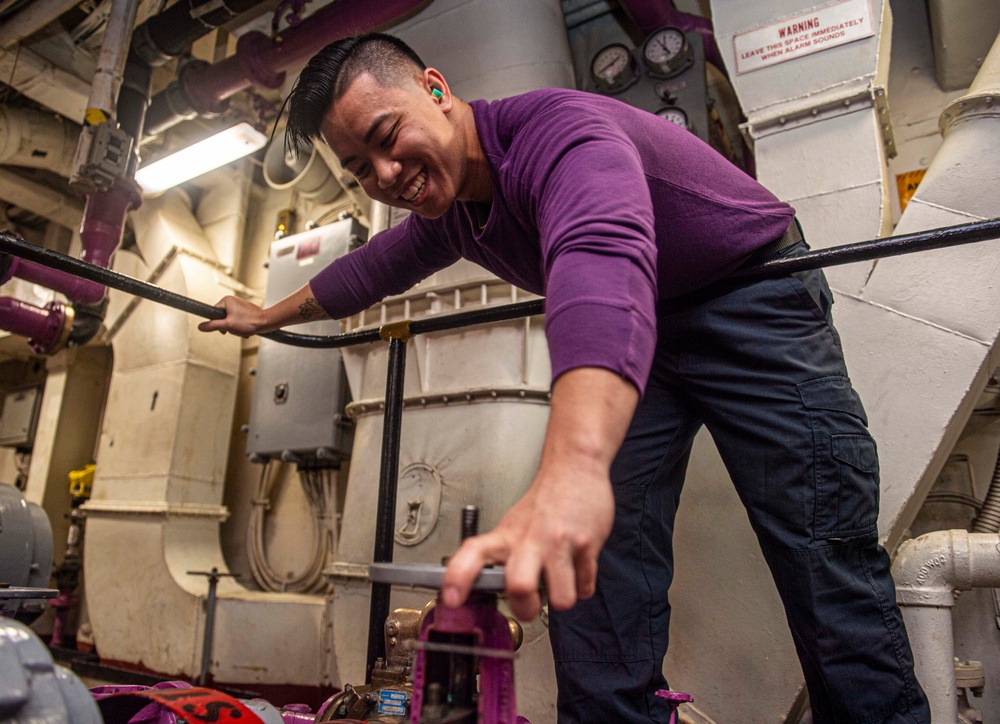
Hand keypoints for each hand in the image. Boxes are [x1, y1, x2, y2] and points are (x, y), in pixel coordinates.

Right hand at [197, 295, 267, 337]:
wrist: (266, 322)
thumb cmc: (250, 322)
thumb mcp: (228, 325)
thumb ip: (213, 326)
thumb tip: (201, 327)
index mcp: (226, 300)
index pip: (214, 313)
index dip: (217, 323)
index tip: (223, 328)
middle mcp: (233, 300)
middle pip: (222, 317)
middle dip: (228, 327)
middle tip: (235, 329)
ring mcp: (239, 305)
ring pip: (230, 320)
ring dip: (234, 328)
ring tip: (242, 330)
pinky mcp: (245, 310)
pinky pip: (237, 319)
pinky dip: (240, 326)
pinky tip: (246, 330)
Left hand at [441, 367, 636, 620]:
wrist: (575, 468)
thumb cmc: (543, 503)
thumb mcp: (513, 525)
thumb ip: (501, 556)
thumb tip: (486, 590)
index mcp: (507, 536)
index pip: (473, 553)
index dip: (458, 578)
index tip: (451, 599)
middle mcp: (531, 540)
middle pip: (520, 587)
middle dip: (526, 608)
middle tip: (529, 604)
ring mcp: (560, 543)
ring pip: (561, 598)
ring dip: (562, 598)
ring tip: (559, 583)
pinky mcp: (587, 545)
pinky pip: (585, 587)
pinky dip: (582, 585)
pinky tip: (576, 570)